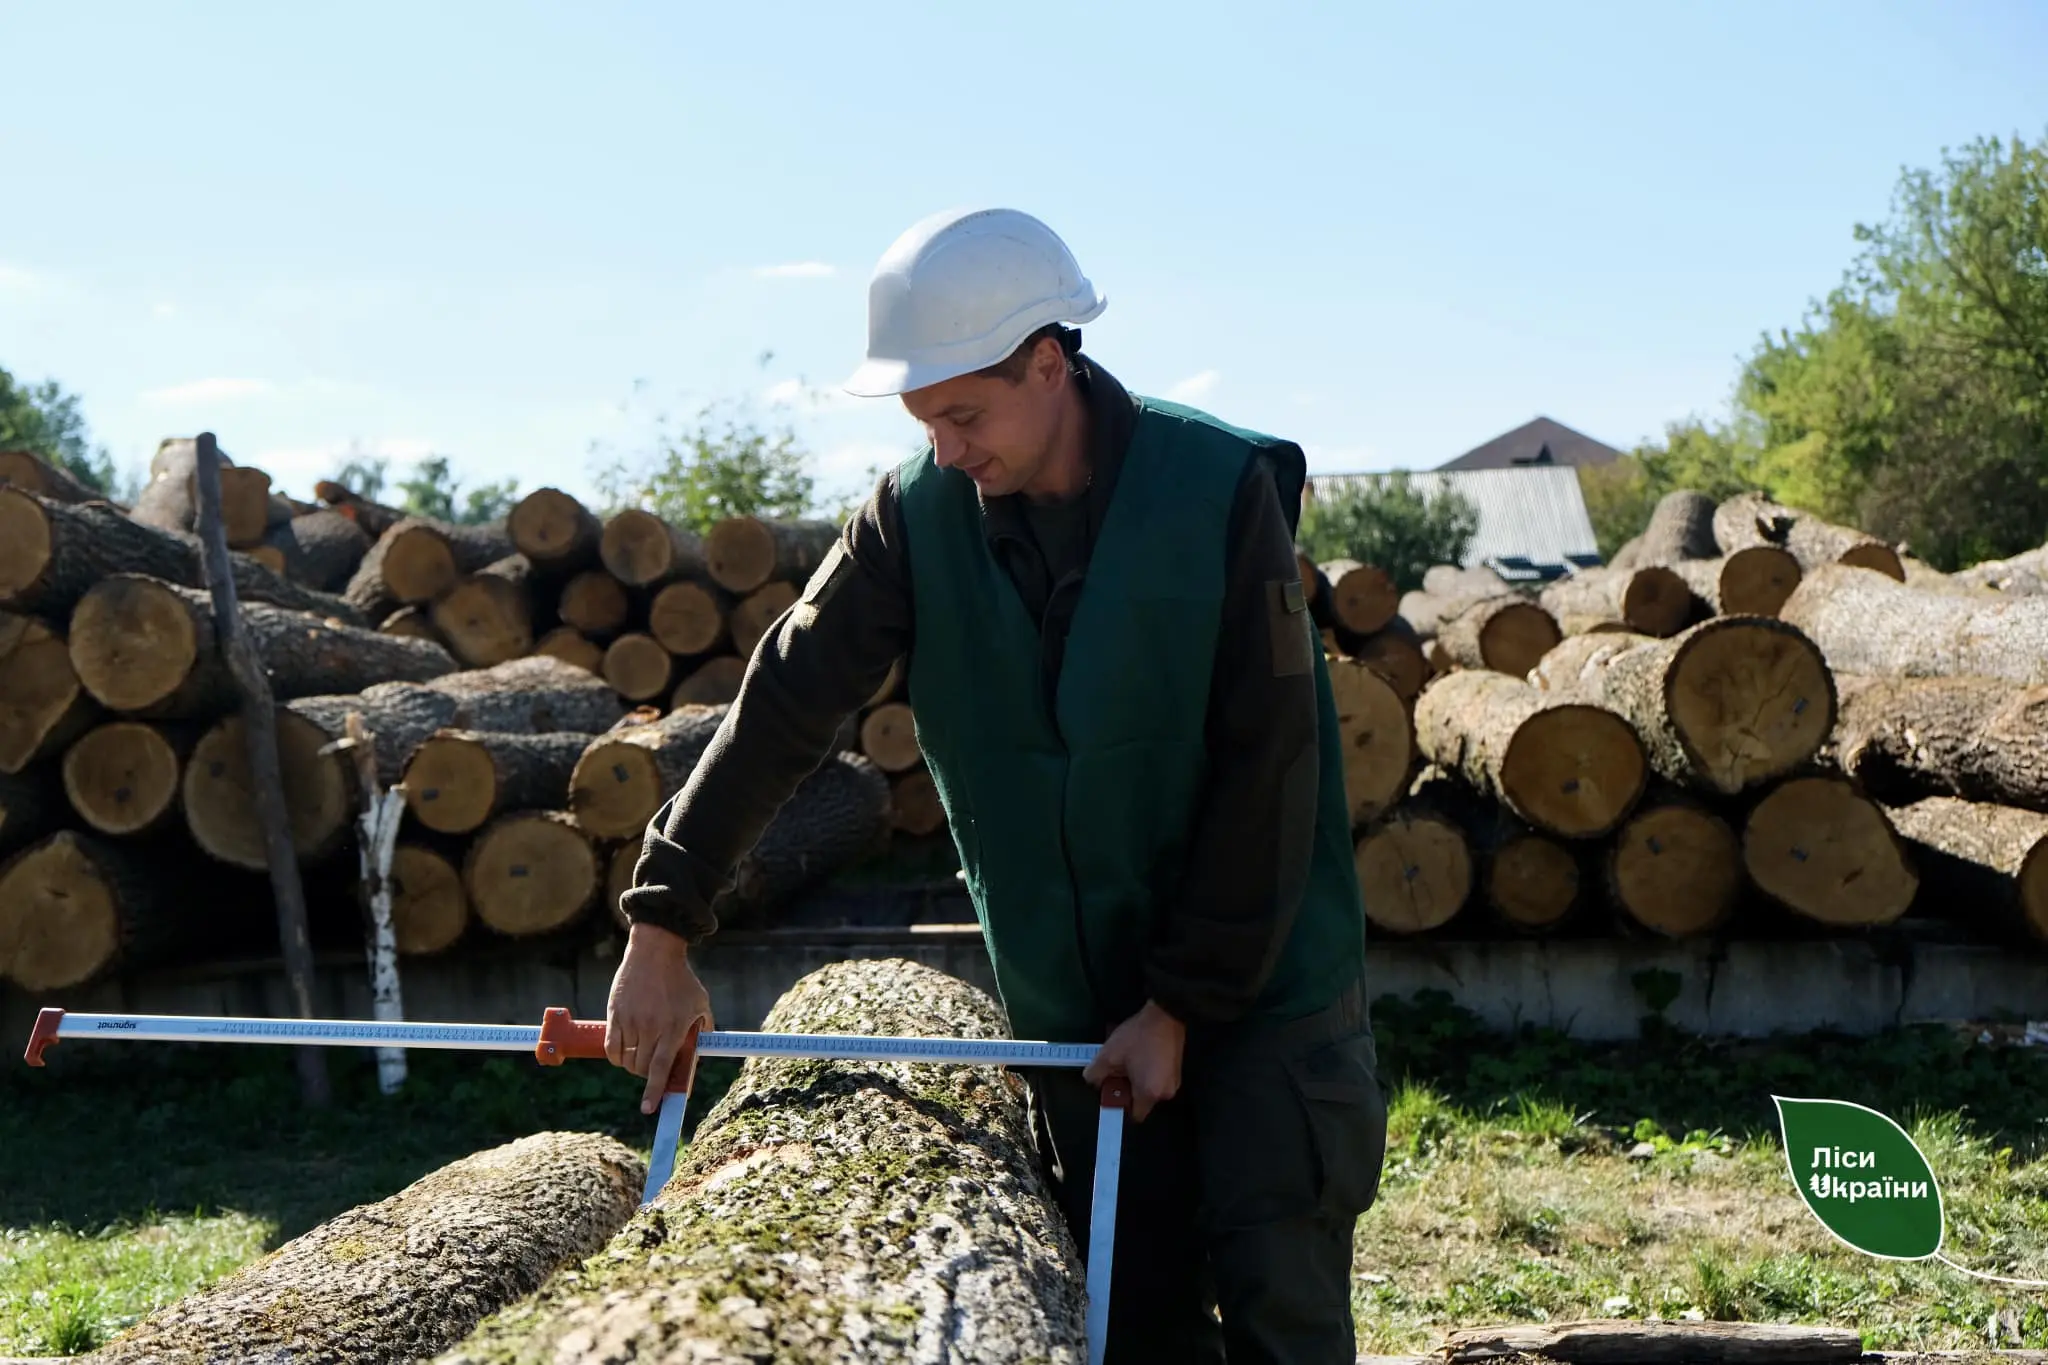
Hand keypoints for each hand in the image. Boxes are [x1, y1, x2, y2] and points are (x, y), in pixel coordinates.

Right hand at [605, 921, 713, 1114]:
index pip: (660, 1067)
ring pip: (626, 1060)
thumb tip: (701, 1051)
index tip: (648, 1108)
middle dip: (647, 1077)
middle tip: (652, 1072)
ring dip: (632, 1066)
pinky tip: (623, 1056)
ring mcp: (630, 1021)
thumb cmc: (681, 979)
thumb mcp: (700, 1003)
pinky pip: (611, 1048)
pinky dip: (617, 1057)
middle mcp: (651, 1027)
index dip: (654, 1090)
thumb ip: (702, 1028)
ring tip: (640, 1058)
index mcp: (674, 1027)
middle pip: (642, 1067)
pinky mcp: (614, 1014)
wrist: (654, 952)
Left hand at [1082, 1001, 1185, 1121]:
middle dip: (1128, 1088)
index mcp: (1149, 1094)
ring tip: (1130, 1058)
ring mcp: (1175, 1081)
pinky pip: (1158, 1079)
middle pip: (1141, 1101)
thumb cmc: (1137, 1037)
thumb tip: (1092, 1083)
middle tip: (1119, 1069)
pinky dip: (1148, 1071)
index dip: (1121, 1105)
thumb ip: (1095, 1074)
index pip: (1134, 1115)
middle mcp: (1165, 1093)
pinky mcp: (1177, 1070)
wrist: (1166, 1014)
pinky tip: (1141, 1054)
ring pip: (1149, 1088)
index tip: (1113, 1088)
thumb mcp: (1109, 1054)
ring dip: (1138, 1078)